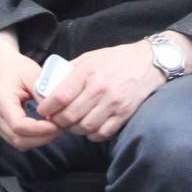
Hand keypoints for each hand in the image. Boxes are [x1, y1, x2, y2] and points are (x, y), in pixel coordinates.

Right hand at [0, 32, 60, 150]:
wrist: (1, 68)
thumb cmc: (17, 69)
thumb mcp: (32, 74)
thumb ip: (42, 93)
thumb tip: (56, 113)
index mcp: (1, 100)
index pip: (18, 125)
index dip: (39, 129)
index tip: (57, 124)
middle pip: (19, 139)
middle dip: (42, 137)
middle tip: (61, 127)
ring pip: (19, 143)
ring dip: (40, 140)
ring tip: (56, 128)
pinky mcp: (1, 129)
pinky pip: (18, 141)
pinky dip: (34, 138)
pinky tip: (47, 128)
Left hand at [36, 41, 163, 142]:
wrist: (148, 62)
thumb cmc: (115, 59)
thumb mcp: (90, 57)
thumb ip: (70, 70)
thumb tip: (49, 83)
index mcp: (88, 72)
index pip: (60, 96)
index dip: (47, 108)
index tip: (43, 111)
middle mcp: (100, 89)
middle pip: (70, 116)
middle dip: (58, 121)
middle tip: (55, 120)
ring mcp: (113, 103)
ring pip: (85, 127)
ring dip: (74, 129)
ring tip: (71, 124)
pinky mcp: (124, 114)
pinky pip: (102, 133)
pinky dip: (91, 135)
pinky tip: (89, 128)